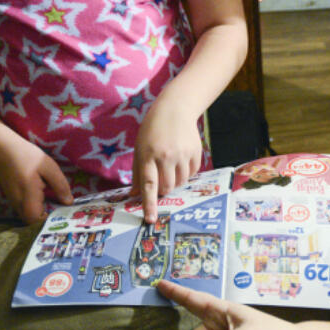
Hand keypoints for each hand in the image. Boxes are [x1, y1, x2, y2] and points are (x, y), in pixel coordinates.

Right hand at [0, 137, 72, 223]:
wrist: (0, 148)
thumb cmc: (25, 156)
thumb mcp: (49, 168)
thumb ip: (60, 186)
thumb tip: (69, 202)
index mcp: (28, 202)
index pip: (40, 223)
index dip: (53, 222)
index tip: (67, 216)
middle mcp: (19, 207)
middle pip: (35, 223)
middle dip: (50, 218)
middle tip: (67, 210)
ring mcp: (14, 203)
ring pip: (30, 216)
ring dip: (44, 212)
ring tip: (60, 204)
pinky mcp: (13, 198)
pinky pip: (26, 208)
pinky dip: (37, 206)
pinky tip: (48, 196)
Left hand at [134, 99, 203, 221]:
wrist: (175, 109)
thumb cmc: (152, 131)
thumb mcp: (140, 148)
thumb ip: (138, 172)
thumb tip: (134, 194)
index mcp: (148, 156)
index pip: (148, 185)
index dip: (149, 204)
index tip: (150, 219)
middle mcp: (166, 156)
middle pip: (166, 188)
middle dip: (162, 190)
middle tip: (160, 179)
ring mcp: (182, 154)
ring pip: (180, 182)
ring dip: (174, 181)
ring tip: (170, 166)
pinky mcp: (195, 153)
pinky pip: (191, 174)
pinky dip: (185, 173)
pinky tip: (180, 160)